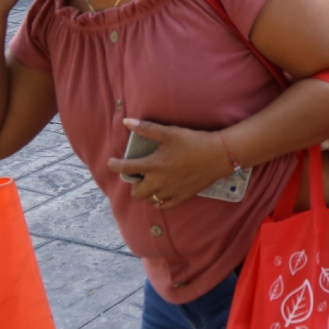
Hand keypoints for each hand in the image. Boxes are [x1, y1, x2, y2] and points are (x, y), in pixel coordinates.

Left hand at [107, 119, 231, 208]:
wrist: (218, 155)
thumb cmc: (193, 141)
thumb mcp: (169, 132)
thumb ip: (146, 129)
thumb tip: (126, 122)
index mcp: (154, 165)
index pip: (126, 169)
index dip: (114, 166)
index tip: (111, 163)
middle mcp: (159, 182)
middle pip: (136, 192)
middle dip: (132, 184)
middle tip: (137, 176)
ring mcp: (170, 192)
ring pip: (149, 200)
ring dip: (144, 193)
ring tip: (148, 183)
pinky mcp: (182, 197)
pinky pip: (164, 205)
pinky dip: (158, 201)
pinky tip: (160, 194)